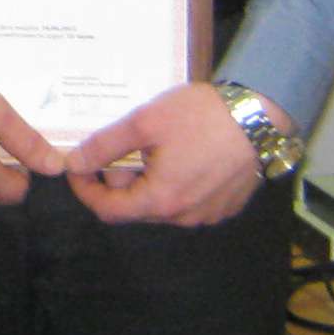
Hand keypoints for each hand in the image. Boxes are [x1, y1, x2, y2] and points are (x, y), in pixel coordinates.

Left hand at [71, 83, 270, 225]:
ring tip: (153, 146)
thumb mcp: (144, 122)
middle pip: (135, 208)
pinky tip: (180, 153)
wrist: (260, 116)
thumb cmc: (201, 117)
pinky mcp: (225, 206)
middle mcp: (184, 217)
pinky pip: (187, 201)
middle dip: (118, 180)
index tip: (78, 166)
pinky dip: (173, 183)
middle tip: (122, 146)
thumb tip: (74, 163)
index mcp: (161, 201)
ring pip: (161, 205)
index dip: (85, 190)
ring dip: (147, 181)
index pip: (108, 211)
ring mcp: (208, 214)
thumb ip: (104, 145)